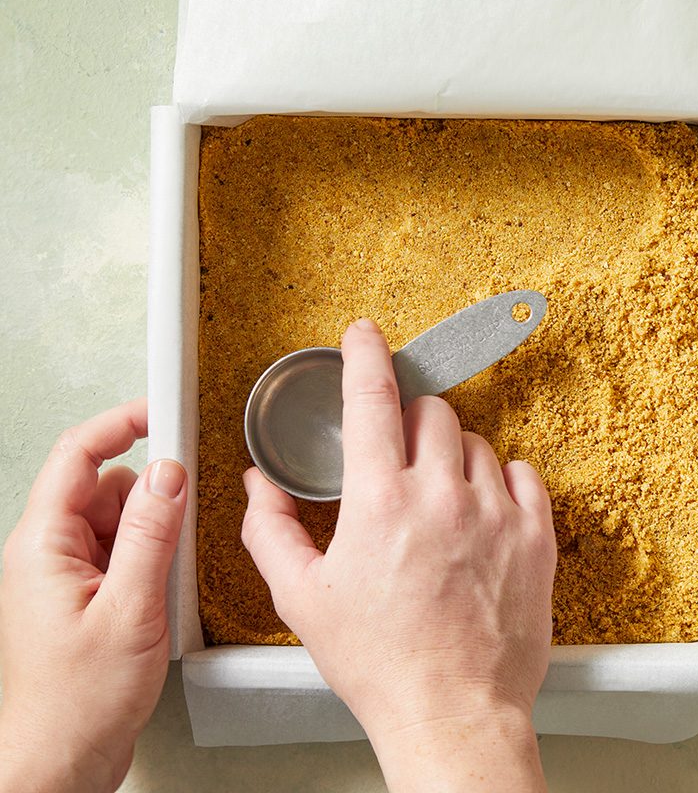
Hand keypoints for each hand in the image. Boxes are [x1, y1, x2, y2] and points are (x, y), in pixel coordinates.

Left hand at [0, 399, 185, 792]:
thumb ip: (150, 534)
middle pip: (103, 486)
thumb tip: (169, 474)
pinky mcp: (83, 599)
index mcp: (43, 545)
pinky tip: (161, 594)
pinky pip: (120, 555)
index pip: (77, 456)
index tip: (161, 410)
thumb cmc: (78, 702)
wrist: (60, 762)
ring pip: (116, 521)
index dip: (120, 424)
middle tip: (184, 516)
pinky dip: (148, 561)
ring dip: (150, 534)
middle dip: (148, 496)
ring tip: (166, 578)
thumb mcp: (130, 609)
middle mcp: (47, 554)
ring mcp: (64, 577)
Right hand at [241, 319, 555, 791]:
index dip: (366, 355)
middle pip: (432, 413)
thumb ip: (271, 530)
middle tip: (398, 460)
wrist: (452, 711)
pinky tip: (481, 512)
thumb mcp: (302, 599)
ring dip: (453, 456)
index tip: (366, 334)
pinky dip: (501, 481)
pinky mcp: (536, 537)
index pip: (373, 400)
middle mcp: (444, 495)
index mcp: (381, 502)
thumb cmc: (381, 663)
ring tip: (437, 502)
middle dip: (410, 423)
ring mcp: (496, 514)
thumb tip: (258, 487)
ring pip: (478, 444)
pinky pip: (524, 475)